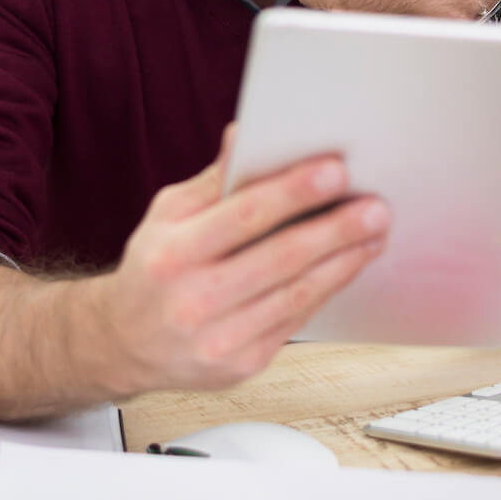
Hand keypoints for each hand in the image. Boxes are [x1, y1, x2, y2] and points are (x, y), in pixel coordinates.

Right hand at [100, 125, 389, 391]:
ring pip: (297, 294)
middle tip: (375, 207)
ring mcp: (218, 339)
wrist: (125, 343)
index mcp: (171, 253)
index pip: (243, 215)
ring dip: (344, 260)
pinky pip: (297, 320)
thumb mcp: (168, 216)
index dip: (293, 192)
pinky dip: (328, 288)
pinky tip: (349, 264)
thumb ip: (214, 181)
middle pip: (279, 258)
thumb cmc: (154, 268)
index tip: (336, 171)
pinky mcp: (241, 365)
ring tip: (375, 233)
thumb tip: (246, 134)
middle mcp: (192, 300)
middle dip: (335, 229)